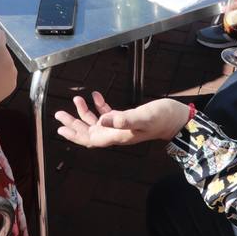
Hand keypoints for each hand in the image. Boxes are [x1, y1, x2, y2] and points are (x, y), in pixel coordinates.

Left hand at [54, 93, 188, 147]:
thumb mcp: (142, 117)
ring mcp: (121, 126)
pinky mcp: (127, 118)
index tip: (61, 129)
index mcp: (117, 136)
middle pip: (89, 132)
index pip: (90, 139)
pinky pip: (109, 115)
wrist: (177, 119)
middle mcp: (117, 133)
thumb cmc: (161, 118)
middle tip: (59, 115)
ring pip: (97, 123)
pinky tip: (96, 96)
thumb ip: (122, 119)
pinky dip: (100, 106)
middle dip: (73, 124)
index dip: (74, 135)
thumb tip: (101, 121)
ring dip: (84, 113)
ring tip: (76, 99)